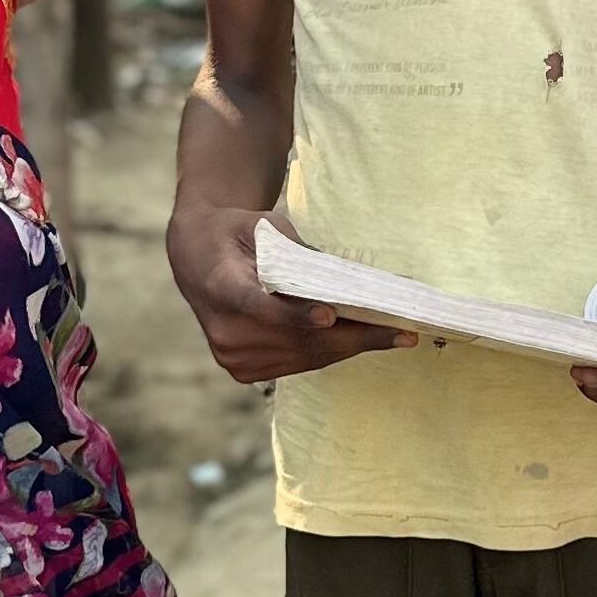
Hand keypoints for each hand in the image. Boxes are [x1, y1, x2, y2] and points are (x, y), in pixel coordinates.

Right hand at [167, 205, 412, 384]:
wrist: (196, 257)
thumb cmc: (237, 233)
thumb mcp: (263, 226)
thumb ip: (296, 253)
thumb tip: (344, 279)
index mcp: (220, 286)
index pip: (258, 305)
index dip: (294, 315)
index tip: (329, 316)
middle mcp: (224, 330)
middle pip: (295, 339)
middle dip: (352, 336)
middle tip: (400, 332)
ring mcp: (232, 355)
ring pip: (304, 356)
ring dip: (352, 347)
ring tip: (396, 337)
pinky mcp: (243, 370)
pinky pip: (298, 363)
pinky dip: (332, 351)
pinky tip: (364, 340)